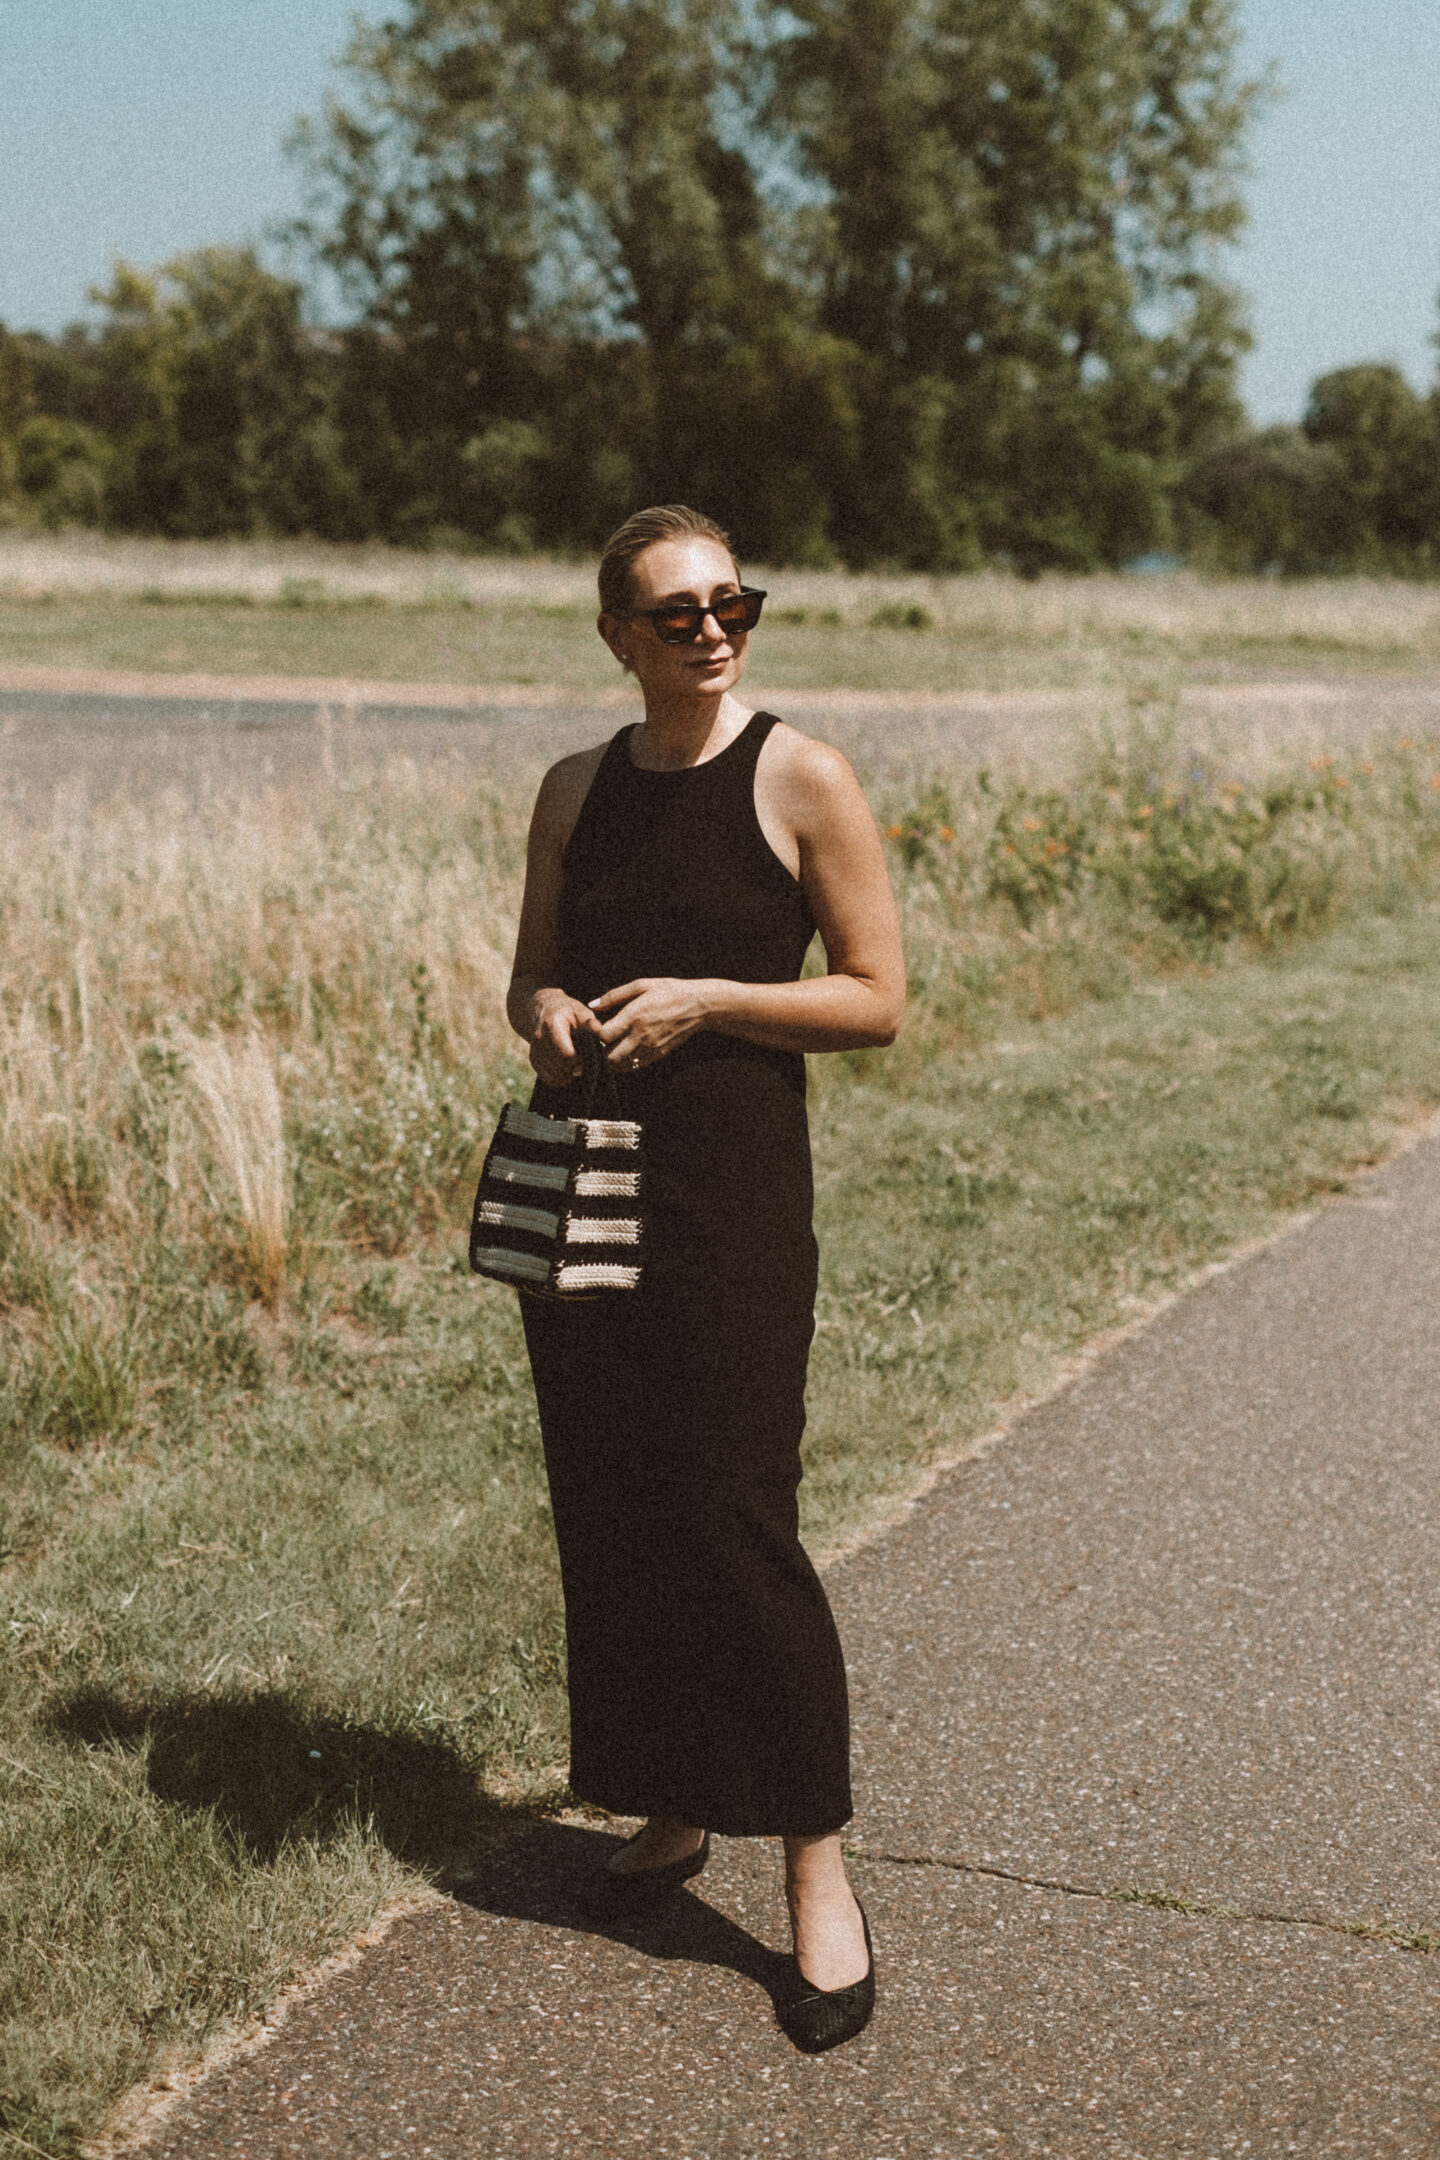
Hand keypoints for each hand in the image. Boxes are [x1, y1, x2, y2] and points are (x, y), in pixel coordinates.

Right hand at [527, 988, 597, 1086]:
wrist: (544, 1009)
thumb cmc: (567, 1011)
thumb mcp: (580, 1010)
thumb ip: (590, 1022)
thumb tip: (599, 1031)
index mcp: (552, 1026)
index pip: (567, 1055)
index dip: (580, 1060)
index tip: (587, 1056)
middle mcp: (539, 1039)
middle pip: (561, 1068)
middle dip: (575, 1068)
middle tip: (584, 1062)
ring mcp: (535, 1051)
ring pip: (555, 1076)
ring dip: (569, 1075)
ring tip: (576, 1064)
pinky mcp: (533, 1060)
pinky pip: (548, 1078)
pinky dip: (560, 1078)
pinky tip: (567, 1069)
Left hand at [590, 978, 709, 1070]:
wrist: (698, 1006)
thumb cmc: (669, 991)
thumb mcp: (641, 985)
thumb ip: (614, 996)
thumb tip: (593, 1005)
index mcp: (634, 1015)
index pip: (604, 1035)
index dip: (596, 1033)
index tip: (599, 1027)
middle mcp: (641, 1034)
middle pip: (610, 1056)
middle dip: (602, 1051)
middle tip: (604, 1041)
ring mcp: (650, 1047)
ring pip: (621, 1065)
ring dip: (614, 1058)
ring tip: (614, 1047)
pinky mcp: (659, 1054)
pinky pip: (636, 1066)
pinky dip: (627, 1062)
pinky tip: (628, 1051)